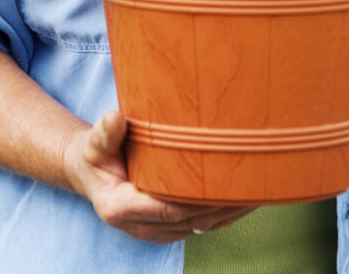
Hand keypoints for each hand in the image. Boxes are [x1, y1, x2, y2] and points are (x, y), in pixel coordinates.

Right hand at [63, 111, 254, 242]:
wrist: (91, 172)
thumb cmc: (97, 153)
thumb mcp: (96, 141)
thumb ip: (105, 132)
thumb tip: (114, 118)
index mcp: (120, 207)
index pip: (167, 207)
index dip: (198, 198)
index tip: (225, 181)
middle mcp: (139, 225)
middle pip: (190, 219)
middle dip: (222, 203)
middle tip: (253, 182)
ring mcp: (154, 230)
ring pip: (199, 226)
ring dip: (229, 212)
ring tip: (258, 190)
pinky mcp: (167, 228)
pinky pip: (200, 226)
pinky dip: (224, 215)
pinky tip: (245, 201)